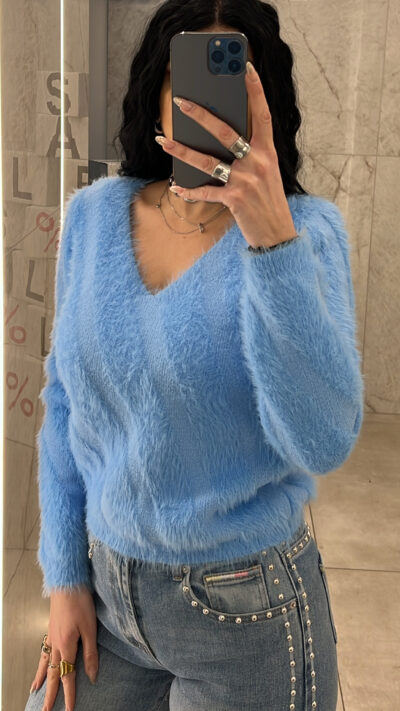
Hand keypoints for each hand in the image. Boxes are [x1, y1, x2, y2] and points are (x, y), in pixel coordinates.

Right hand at [29, 587, 97, 710]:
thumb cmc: (81, 603)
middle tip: (44, 710)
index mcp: (66, 646)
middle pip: (52, 674)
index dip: (69, 694)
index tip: (69, 710)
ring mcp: (51, 636)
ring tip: (35, 691)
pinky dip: (40, 662)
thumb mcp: (90, 628)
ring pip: (44, 663)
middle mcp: (56, 644)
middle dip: (50, 694)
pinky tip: (41, 663)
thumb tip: (92, 677)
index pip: (67, 676)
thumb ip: (91, 654)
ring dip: (41, 679)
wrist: (67, 583)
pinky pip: (43, 652)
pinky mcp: (51, 629)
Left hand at [155, 60, 296, 248]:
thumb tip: (219, 141)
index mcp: (268, 152)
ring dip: (181, 150)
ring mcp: (246, 180)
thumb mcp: (266, 173)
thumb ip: (249, 155)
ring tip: (163, 140)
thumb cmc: (268, 202)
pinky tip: (175, 187)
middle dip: (200, 115)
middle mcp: (258, 162)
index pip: (262, 114)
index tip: (244, 66)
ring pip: (207, 161)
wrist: (277, 235)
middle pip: (225, 132)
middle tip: (181, 101)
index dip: (255, 89)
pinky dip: (188, 191)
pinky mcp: (234, 199)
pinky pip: (205, 192)